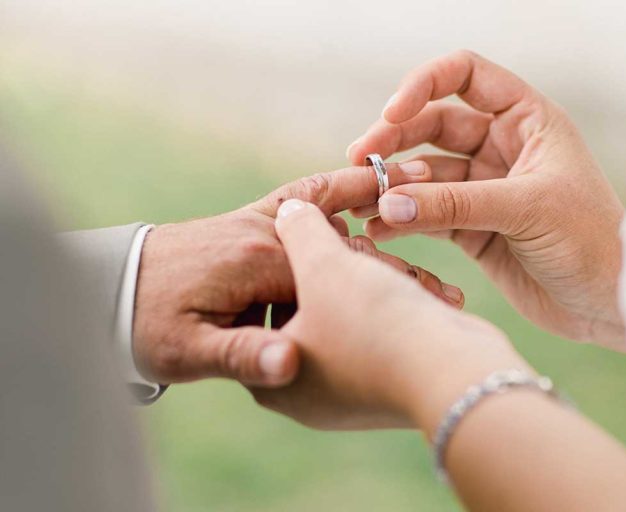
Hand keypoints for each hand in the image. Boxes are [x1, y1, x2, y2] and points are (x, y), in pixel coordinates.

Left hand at [132, 162, 464, 386]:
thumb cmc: (147, 323)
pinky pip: (302, 199)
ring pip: (326, 210)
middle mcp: (264, 236)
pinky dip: (335, 191)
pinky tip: (360, 193)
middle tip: (441, 273)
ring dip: (369, 201)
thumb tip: (286, 365)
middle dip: (392, 257)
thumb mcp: (188, 351)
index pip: (337, 276)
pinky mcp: (252, 223)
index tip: (434, 304)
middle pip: (343, 245)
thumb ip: (241, 355)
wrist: (108, 287)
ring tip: (414, 185)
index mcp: (259, 264)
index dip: (386, 293)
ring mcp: (258, 224)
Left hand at [249, 199, 523, 429]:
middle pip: (310, 310)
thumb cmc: (376, 325)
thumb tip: (289, 211)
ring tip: (397, 274)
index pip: (265, 302)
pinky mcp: (387, 390)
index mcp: (271, 376)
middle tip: (359, 249)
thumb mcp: (324, 265)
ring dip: (378, 288)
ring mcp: (347, 395)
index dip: (290, 257)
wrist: (458, 380)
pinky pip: (382, 337)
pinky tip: (425, 295)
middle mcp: (303, 394)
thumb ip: (299, 232)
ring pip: (353, 319)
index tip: (320, 230)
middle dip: (341, 273)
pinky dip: (400, 312)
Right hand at [347, 50, 625, 348]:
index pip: (465, 76)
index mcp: (526, 120)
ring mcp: (484, 189)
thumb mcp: (526, 209)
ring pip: (424, 174)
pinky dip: (401, 219)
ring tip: (362, 201)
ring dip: (392, 184)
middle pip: (432, 125)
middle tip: (359, 162)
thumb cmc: (591, 242)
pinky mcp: (472, 229)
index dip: (423, 85)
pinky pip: (426, 215)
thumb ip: (455, 204)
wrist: (610, 304)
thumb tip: (387, 202)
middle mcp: (502, 147)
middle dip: (394, 140)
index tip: (392, 113)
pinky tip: (378, 228)